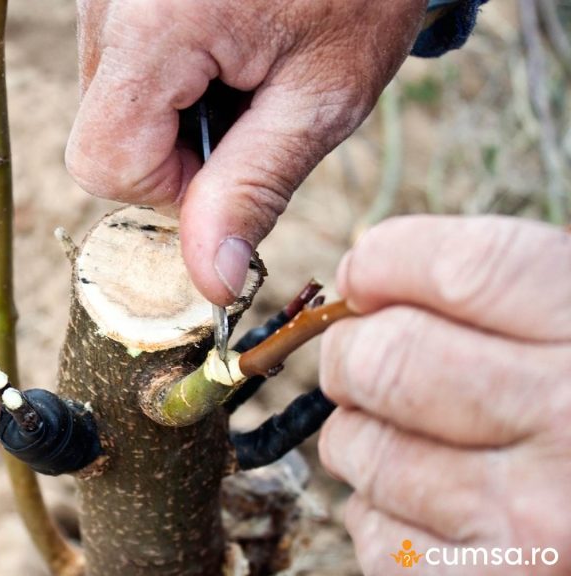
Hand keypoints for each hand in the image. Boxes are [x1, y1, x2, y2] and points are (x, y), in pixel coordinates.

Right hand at [66, 0, 427, 304]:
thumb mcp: (323, 95)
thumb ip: (255, 188)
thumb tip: (211, 281)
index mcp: (153, 27)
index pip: (102, 162)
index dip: (167, 187)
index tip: (235, 159)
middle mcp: (107, 2)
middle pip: (101, 135)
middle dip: (172, 150)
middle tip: (250, 105)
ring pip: (107, 104)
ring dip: (172, 113)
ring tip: (241, 64)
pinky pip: (117, 65)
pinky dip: (167, 78)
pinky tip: (221, 45)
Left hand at [319, 216, 570, 574]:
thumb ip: (510, 296)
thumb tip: (366, 273)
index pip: (462, 270)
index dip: (386, 260)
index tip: (365, 271)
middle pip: (383, 359)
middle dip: (351, 350)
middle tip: (364, 355)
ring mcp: (532, 519)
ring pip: (360, 446)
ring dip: (362, 434)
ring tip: (414, 436)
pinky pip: (372, 531)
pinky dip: (380, 514)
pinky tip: (434, 505)